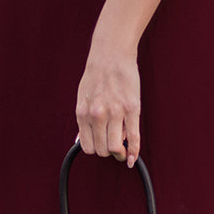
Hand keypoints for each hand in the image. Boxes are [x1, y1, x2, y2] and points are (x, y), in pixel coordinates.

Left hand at [75, 43, 140, 166]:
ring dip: (119, 153)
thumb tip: (80, 141)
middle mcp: (97, 115)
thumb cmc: (96, 76)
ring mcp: (115, 113)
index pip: (87, 147)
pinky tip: (132, 158)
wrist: (111, 54)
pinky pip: (133, 137)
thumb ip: (83, 121)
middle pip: (102, 150)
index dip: (96, 149)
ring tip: (122, 149)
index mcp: (83, 114)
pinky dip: (133, 151)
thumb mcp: (82, 98)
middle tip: (114, 147)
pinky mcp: (132, 109)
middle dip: (108, 152)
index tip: (101, 146)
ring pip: (115, 147)